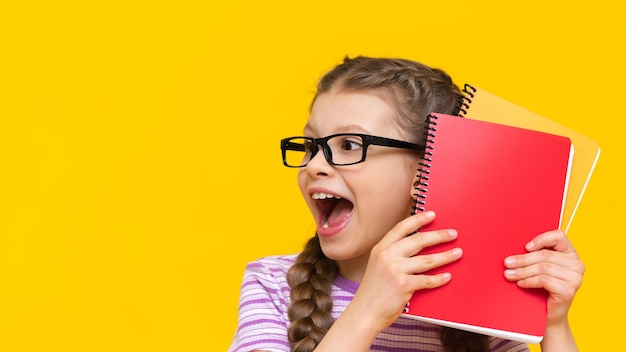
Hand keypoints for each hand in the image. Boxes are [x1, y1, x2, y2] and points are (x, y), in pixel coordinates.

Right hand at [350, 211, 462, 332]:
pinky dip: (439, 279)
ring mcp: (395, 270)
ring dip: (446, 256)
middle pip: (419, 240)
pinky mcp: (403, 285)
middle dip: (439, 235)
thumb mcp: (377, 266)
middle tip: (453, 233)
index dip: (418, 219)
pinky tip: (448, 276)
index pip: (402, 228)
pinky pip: (427, 280)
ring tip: (457, 253)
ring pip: (428, 260)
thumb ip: (392, 254)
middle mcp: (387, 256)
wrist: (364, 312)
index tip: (432, 214)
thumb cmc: (374, 291)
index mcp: (380, 248)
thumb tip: (419, 245)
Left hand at [503, 229, 584, 328]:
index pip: (559, 236)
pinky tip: (520, 283)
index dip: (541, 239)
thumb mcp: (539, 268)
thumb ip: (535, 255)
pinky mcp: (569, 290)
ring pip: (543, 268)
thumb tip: (513, 246)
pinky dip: (529, 281)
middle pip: (545, 255)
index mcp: (570, 254)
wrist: (549, 315)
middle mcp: (576, 264)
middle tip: (507, 263)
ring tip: (509, 274)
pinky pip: (543, 280)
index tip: (525, 247)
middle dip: (522, 259)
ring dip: (522, 271)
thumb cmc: (542, 288)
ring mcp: (575, 278)